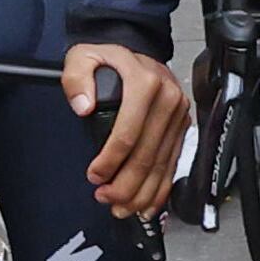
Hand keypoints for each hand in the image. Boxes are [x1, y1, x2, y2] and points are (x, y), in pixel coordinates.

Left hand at [64, 45, 186, 222]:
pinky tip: (148, 203)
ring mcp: (178, 115)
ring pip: (162, 163)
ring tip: (124, 209)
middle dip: (127, 184)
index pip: (128, 132)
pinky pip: (173, 161)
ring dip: (143, 191)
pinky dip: (162, 186)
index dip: (111, 160)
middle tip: (107, 200)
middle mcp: (168, 100)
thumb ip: (77, 78)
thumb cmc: (110, 58)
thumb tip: (82, 104)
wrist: (136, 51)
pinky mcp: (182, 127)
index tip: (95, 176)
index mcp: (145, 84)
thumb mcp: (84, 57)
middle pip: (148, 154)